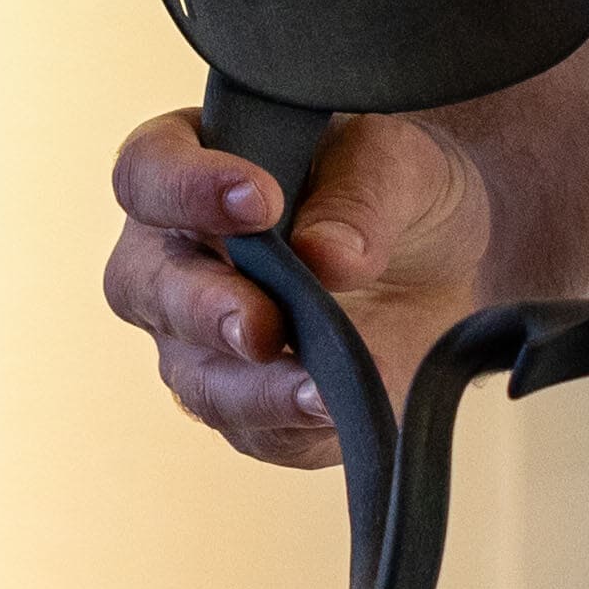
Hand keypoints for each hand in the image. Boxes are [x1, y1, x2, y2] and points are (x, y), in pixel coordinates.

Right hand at [102, 104, 483, 470]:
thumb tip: (326, 255)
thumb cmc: (394, 185)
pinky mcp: (250, 405)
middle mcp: (177, 256)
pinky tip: (334, 407)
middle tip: (264, 321)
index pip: (148, 172)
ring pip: (193, 373)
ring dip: (252, 385)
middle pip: (142, 285)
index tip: (260, 202)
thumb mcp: (399, 161)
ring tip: (318, 386)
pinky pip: (250, 427)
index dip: (186, 188)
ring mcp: (201, 340)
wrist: (447, 259)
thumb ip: (361, 194)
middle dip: (203, 307)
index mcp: (191, 164)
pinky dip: (292, 419)